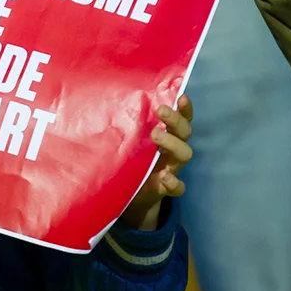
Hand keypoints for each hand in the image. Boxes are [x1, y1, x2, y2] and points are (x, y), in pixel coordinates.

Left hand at [119, 96, 194, 230]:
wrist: (130, 195)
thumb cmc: (129, 160)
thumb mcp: (128, 141)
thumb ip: (125, 125)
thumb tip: (105, 98)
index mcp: (166, 136)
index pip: (181, 119)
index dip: (184, 108)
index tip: (182, 96)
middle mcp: (172, 150)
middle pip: (184, 132)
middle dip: (175, 120)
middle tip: (161, 111)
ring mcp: (171, 168)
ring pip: (184, 154)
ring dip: (172, 143)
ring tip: (155, 135)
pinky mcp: (165, 189)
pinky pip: (178, 187)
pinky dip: (173, 182)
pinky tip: (164, 176)